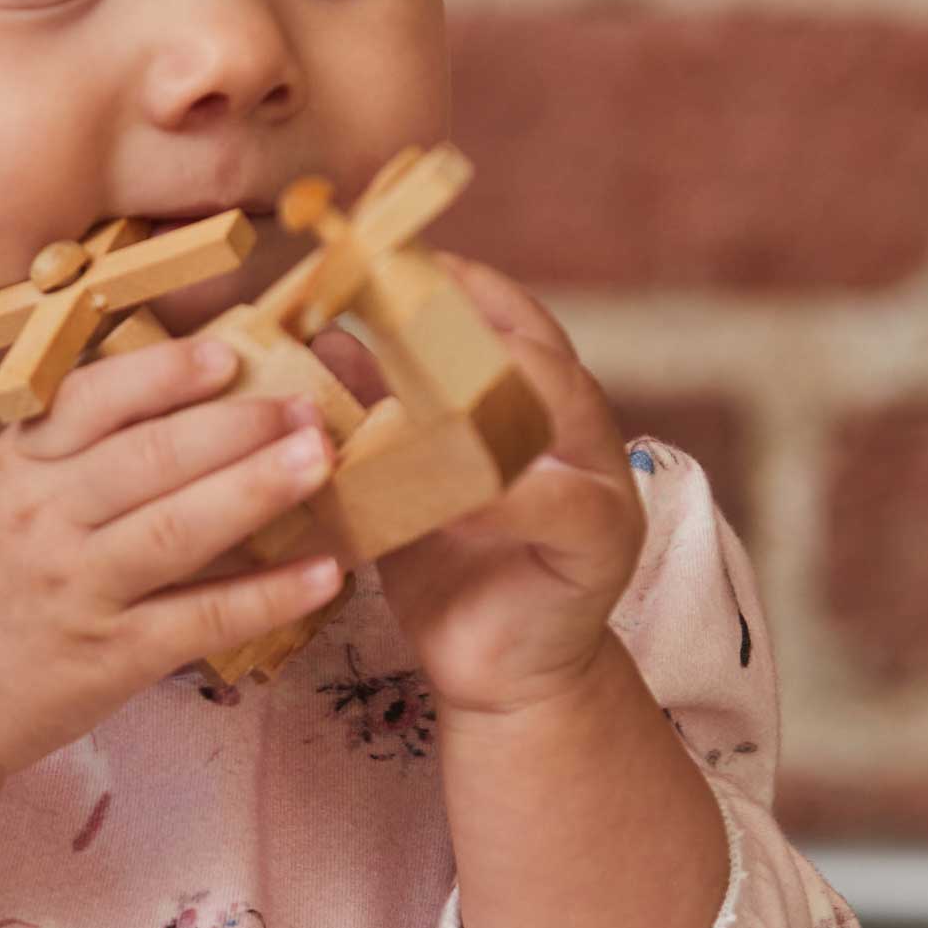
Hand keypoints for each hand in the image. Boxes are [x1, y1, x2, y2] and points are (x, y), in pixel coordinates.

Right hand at [0, 336, 347, 780]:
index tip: (229, 352)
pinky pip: (201, 619)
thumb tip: (147, 406)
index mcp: (12, 471)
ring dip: (258, 489)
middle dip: (238, 424)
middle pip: (152, 457)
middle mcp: (43, 521)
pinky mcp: (109, 658)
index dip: (166, 373)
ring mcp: (78, 591)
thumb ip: (49, 457)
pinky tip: (323, 575)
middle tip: (307, 404)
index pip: (94, 402)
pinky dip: (268, 596)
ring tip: (321, 460)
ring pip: (180, 529)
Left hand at [308, 254, 643, 717]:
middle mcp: (578, 434)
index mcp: (534, 407)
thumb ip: (377, 414)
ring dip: (493, 387)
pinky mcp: (600, 544)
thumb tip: (326, 339)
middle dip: (476, 316)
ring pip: (560, 411)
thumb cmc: (448, 568)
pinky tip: (453, 487)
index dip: (460, 285)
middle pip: (539, 350)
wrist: (494, 673)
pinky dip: (504, 492)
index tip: (398, 255)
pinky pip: (556, 505)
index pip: (507, 323)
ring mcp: (600, 484)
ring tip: (428, 366)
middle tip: (408, 290)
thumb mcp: (397, 480)